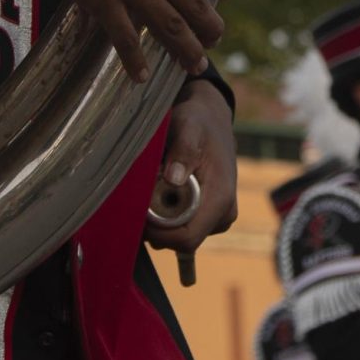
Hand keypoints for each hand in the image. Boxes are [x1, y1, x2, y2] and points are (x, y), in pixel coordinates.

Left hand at [146, 79, 237, 254]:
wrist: (211, 120)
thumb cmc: (198, 121)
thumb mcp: (189, 126)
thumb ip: (182, 150)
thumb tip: (174, 179)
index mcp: (220, 198)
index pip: (188, 238)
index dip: (159, 232)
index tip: (137, 212)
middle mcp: (222, 214)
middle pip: (180, 240)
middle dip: (155, 224)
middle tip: (138, 193)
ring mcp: (216, 218)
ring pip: (179, 235)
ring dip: (158, 218)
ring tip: (151, 185)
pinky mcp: (208, 216)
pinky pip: (183, 228)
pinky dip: (165, 217)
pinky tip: (160, 197)